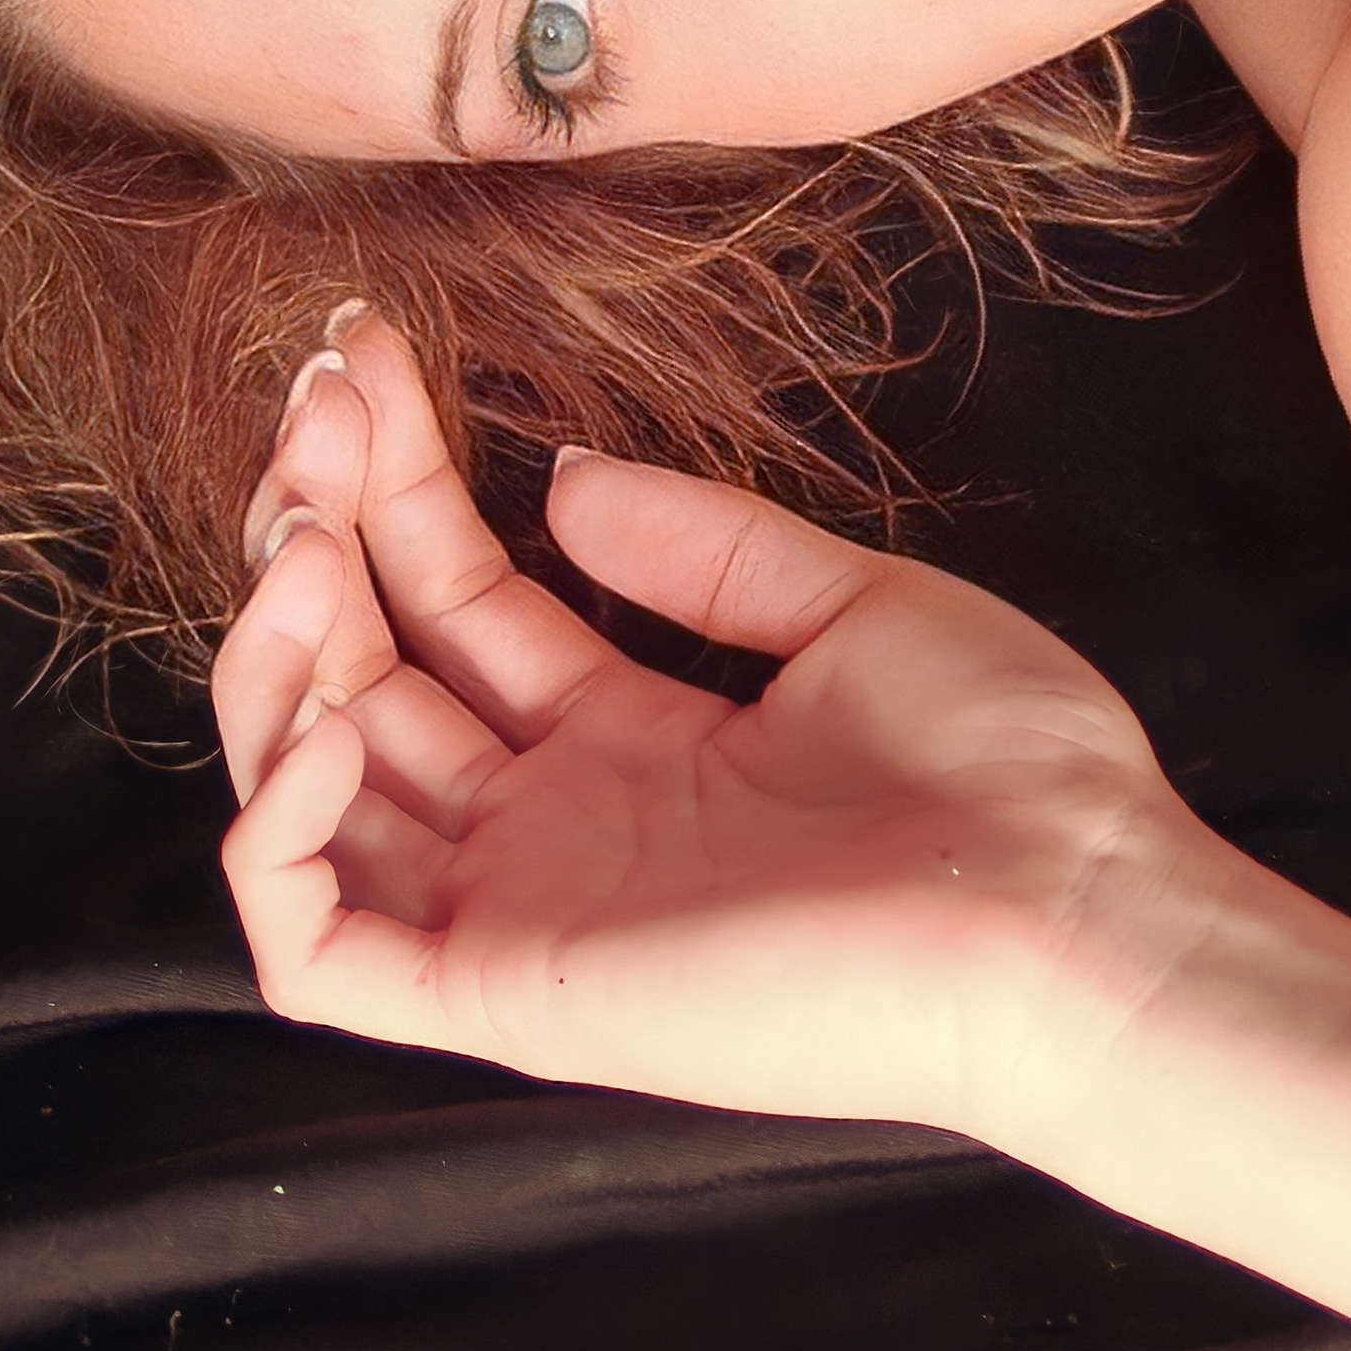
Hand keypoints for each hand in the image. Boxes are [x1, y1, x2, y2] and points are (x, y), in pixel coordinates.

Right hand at [210, 309, 1208, 1134]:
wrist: (1077, 914)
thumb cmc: (1007, 774)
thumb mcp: (852, 605)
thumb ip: (698, 547)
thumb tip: (555, 475)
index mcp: (634, 736)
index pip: (459, 597)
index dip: (393, 479)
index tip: (352, 354)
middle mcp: (556, 823)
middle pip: (369, 673)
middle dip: (313, 532)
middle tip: (312, 408)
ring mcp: (522, 912)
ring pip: (312, 799)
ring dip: (273, 662)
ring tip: (303, 538)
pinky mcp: (512, 996)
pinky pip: (322, 952)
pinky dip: (279, 841)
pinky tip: (330, 718)